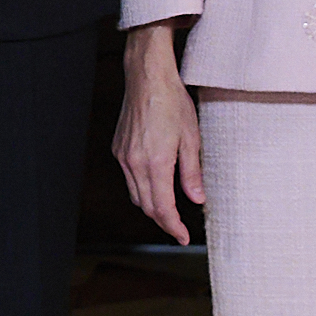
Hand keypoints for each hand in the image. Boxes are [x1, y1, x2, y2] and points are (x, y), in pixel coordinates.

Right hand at [114, 24, 203, 240]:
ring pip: (135, 195)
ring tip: (169, 210)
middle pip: (147, 206)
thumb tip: (197, 200)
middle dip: (163, 221)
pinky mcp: (119, 149)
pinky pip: (129, 178)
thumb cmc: (173, 103)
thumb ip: (192, 173)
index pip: (163, 207)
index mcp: (156, 162)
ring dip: (152, 207)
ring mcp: (123, 156)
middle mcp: (135, 163)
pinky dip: (142, 188)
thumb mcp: (191, 138)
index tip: (183, 237)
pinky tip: (156, 184)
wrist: (147, 78)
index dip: (173, 227)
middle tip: (179, 229)